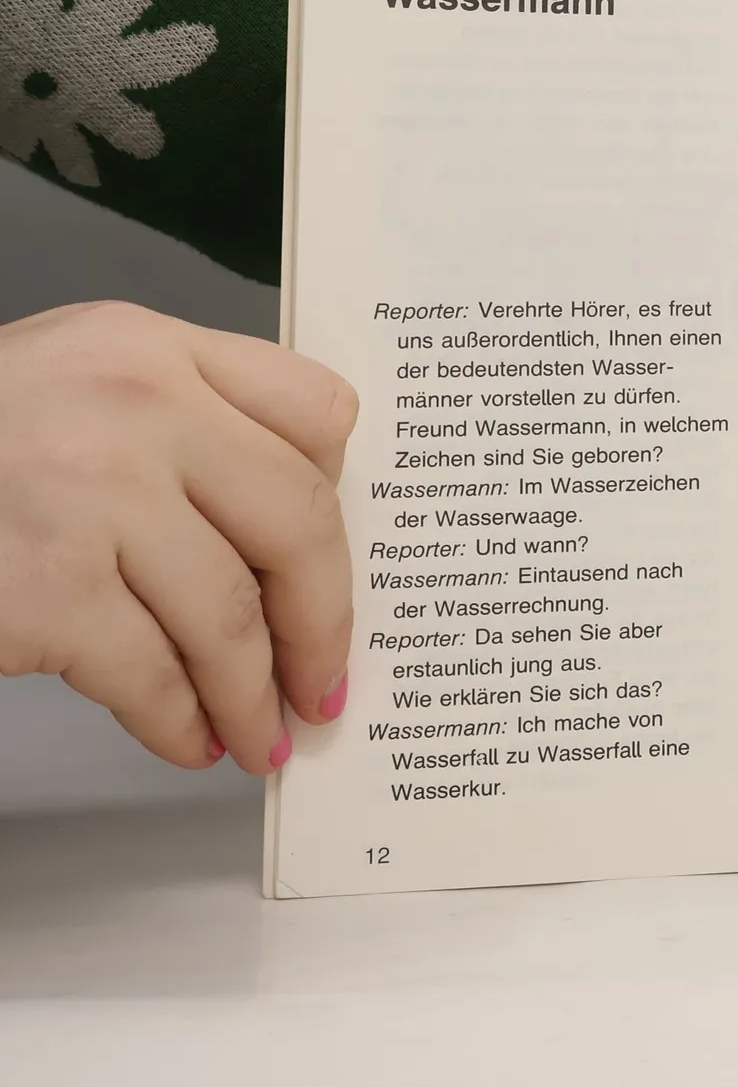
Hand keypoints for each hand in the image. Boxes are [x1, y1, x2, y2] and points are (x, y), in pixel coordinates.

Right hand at [0, 301, 357, 773]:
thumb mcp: (75, 377)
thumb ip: (177, 417)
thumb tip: (272, 528)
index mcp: (153, 346)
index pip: (316, 409)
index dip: (343, 498)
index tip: (345, 559)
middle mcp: (137, 406)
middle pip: (298, 519)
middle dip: (327, 618)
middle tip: (327, 678)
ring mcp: (91, 497)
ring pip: (232, 614)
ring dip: (255, 693)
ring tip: (262, 734)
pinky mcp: (43, 590)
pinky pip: (150, 673)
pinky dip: (181, 722)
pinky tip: (189, 741)